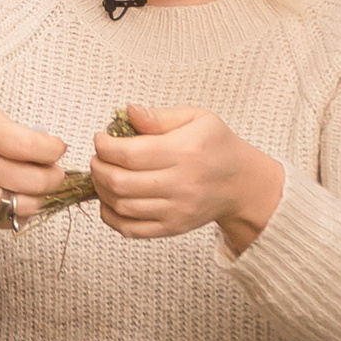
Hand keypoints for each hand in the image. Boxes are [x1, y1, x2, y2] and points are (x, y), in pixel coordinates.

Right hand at [0, 105, 65, 228]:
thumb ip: (14, 130)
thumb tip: (48, 150)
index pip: (33, 147)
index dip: (55, 149)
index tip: (57, 148)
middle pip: (35, 181)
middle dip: (54, 176)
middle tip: (54, 170)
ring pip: (26, 205)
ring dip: (41, 197)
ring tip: (38, 185)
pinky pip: (9, 220)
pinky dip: (22, 211)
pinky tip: (20, 198)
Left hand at [88, 104, 284, 248]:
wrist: (242, 184)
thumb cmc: (217, 146)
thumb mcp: (196, 118)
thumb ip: (159, 116)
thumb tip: (128, 111)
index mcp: (185, 152)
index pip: (130, 154)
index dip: (105, 147)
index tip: (101, 139)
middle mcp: (181, 184)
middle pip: (120, 182)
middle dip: (98, 168)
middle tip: (99, 157)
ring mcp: (176, 210)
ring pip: (121, 206)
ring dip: (101, 190)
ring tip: (104, 175)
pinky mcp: (172, 228)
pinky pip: (130, 229)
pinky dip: (110, 216)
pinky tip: (110, 200)